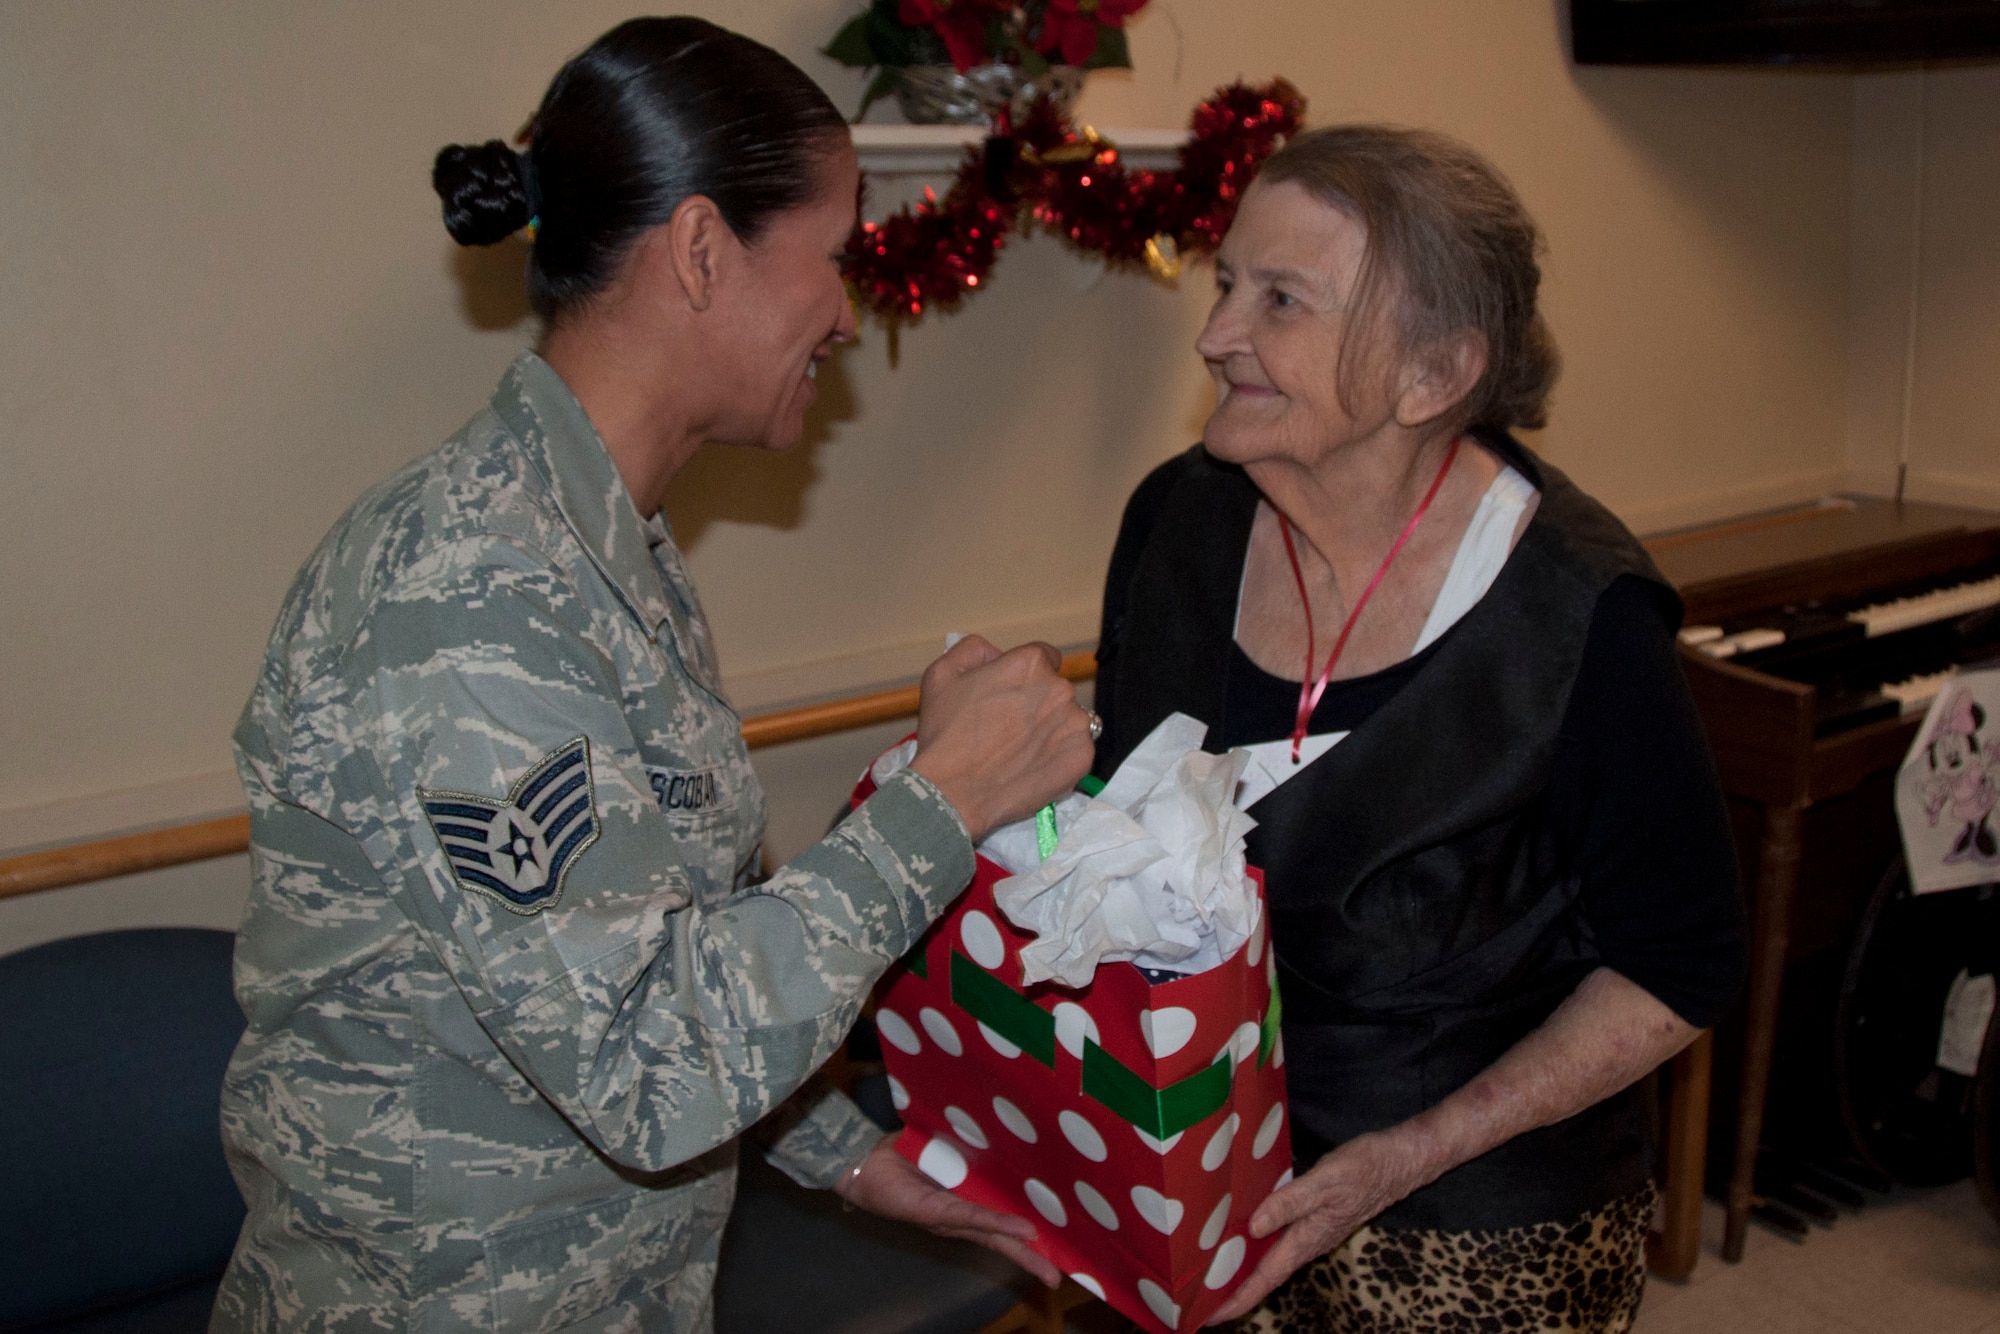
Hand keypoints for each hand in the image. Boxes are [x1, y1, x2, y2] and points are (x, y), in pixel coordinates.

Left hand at [835, 1135, 1061, 1287]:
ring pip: (992, 1235)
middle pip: (1000, 1240)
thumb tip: (995, 1127)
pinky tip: (1022, 1231)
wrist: (863, 1161)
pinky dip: (997, 1224)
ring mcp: (947, 1217)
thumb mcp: (941, 1149)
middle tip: (1058, 1277)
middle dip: (1030, 1258)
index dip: (1025, 1234)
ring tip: (1048, 1264)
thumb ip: (965, 1146)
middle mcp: (958, 1216)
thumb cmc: (900, 1154)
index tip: (1054, 1243)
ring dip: (1021, 1249)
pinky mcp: (935, 1213)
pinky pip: (972, 1217)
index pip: (999, 1223)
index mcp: (962, 1203)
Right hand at [909, 636, 1093, 841]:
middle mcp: (1059, 689)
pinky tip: (1033, 768)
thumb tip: (997, 652)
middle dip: (1038, 704)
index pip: (1044, 658)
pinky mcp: (1082, 758)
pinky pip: (1076, 751)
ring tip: (1020, 752)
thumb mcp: (941, 674)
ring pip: (1068, 720)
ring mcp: (1075, 725)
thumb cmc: (945, 734)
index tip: (1011, 697)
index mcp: (1030, 663)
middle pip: (1056, 690)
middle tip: (1009, 729)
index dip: (1025, 677)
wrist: (952, 792)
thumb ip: (973, 649)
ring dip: (1051, 730)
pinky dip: (1060, 758)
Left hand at [1205, 1130, 1421, 1323]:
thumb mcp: (1325, 1181)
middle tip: (1200, 1297)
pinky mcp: (1315, 1218)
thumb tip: (1255, 1226)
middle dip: (1234, 1290)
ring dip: (1244, 1268)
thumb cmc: (1364, 1169)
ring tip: (1212, 1270)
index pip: (1266, 1278)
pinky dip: (1258, 1244)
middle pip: (1265, 1275)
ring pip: (1272, 1258)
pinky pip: (1280, 1239)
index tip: (1211, 1316)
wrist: (1398, 1161)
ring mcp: (1313, 1232)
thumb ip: (1289, 1203)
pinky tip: (1243, 1233)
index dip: (1238, 1299)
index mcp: (1307, 1240)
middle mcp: (1307, 1242)